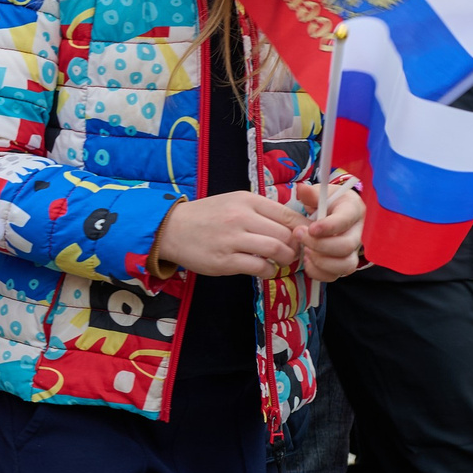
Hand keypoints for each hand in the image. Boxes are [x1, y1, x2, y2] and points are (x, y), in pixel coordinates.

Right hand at [152, 190, 304, 278]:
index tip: (303, 239)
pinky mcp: (224, 261)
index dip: (303, 230)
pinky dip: (269, 271)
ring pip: (276, 250)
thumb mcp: (233, 203)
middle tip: (292, 252)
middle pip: (286, 234)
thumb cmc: (206, 217)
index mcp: (246, 201)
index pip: (289, 215)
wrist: (169, 229)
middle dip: (295, 247)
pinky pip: (259, 267)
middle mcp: (241, 217)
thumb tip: (293, 226)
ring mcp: (232, 239)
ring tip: (280, 261)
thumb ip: (261, 212)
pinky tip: (264, 270)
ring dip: (285, 259)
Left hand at [293, 182, 365, 281]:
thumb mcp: (322, 194)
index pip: (346, 220)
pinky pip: (335, 276)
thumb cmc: (329, 203)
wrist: (335, 215)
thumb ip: (311, 194)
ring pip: (345, 265)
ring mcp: (354, 251)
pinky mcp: (345, 264)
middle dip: (319, 244)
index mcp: (353, 211)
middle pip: (346, 246)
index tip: (310, 228)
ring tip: (305, 250)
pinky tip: (307, 260)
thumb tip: (301, 189)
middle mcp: (358, 233)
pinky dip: (319, 272)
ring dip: (320, 261)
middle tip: (298, 235)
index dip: (329, 227)